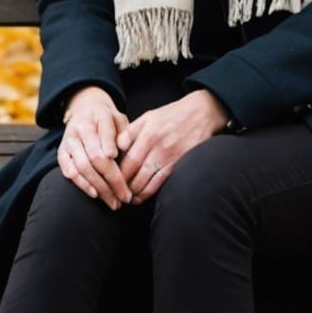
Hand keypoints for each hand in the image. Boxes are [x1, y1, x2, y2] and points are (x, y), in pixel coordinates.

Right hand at [59, 87, 130, 209]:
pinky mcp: (61, 153)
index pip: (104, 130)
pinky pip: (69, 171)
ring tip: (114, 201)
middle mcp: (81, 128)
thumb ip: (124, 131)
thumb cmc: (108, 120)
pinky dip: (82, 184)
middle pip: (95, 156)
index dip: (109, 144)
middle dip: (112, 179)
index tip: (116, 157)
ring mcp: (69, 142)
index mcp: (98, 115)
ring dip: (99, 187)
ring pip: (82, 167)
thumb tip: (124, 146)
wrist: (85, 111)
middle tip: (126, 196)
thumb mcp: (119, 119)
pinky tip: (95, 194)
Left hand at [116, 89, 229, 204]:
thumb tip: (115, 147)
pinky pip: (161, 182)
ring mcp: (170, 157)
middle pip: (136, 173)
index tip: (110, 179)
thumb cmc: (171, 115)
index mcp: (147, 134)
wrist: (201, 114)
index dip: (118, 173)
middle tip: (115, 192)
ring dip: (135, 192)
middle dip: (124, 185)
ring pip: (148, 181)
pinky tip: (141, 196)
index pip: (128, 160)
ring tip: (126, 198)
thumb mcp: (148, 117)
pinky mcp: (179, 164)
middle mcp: (158, 147)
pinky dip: (150, 192)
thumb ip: (130, 132)